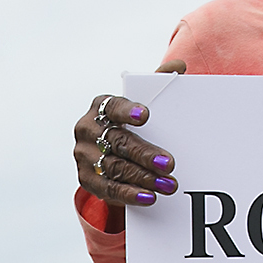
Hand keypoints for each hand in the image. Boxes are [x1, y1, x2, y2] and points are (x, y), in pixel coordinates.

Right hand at [74, 94, 177, 208]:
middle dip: (144, 154)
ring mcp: (84, 155)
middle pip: (117, 142)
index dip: (127, 111)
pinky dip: (129, 194)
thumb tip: (179, 66)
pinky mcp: (86, 178)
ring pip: (115, 167)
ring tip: (167, 185)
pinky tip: (148, 197)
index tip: (145, 115)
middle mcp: (87, 129)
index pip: (112, 107)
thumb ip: (158, 83)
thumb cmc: (130, 123)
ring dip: (143, 178)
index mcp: (100, 106)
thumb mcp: (141, 102)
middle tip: (169, 164)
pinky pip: (108, 188)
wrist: (108, 150)